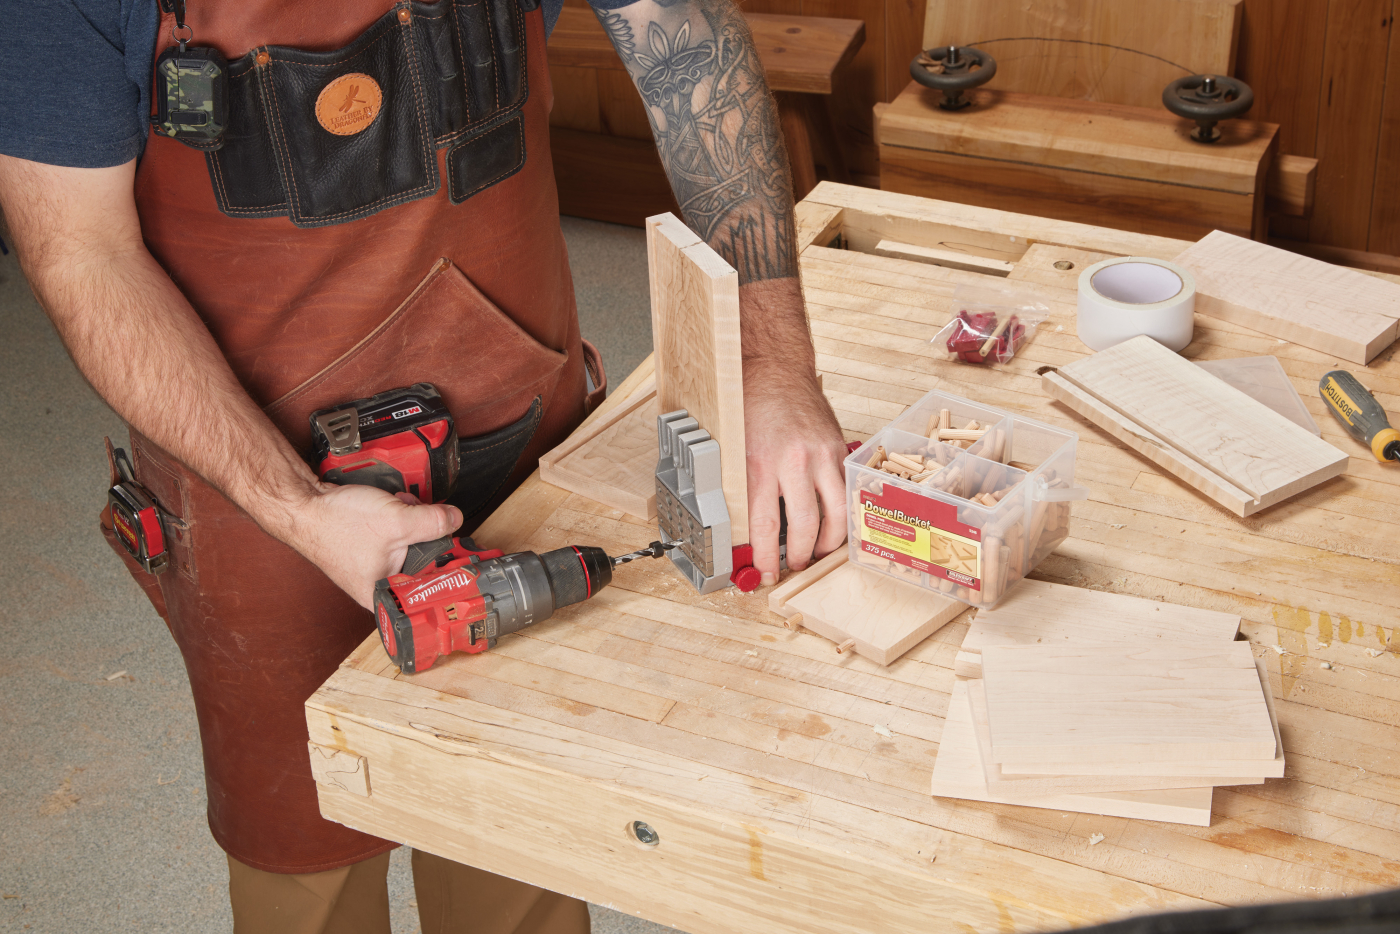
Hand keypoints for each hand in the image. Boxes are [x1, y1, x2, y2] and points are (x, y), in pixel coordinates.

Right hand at [276, 484, 462, 609]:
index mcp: (383, 595)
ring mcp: (374, 568)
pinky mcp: (371, 549)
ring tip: (399, 510)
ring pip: (413, 547)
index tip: (471, 559)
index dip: (450, 571)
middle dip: (428, 537)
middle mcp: (379, 587)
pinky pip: (399, 536)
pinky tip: (393, 507)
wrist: (302, 504)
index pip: (431, 591)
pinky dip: (401, 519)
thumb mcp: (396, 521)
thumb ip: (433, 522)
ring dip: (414, 523)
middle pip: (425, 566)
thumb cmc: (334, 524)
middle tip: (423, 519)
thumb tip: (455, 520)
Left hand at [743, 360, 847, 581]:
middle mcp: (796, 461)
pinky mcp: (839, 450)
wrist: (775, 369)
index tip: (764, 573)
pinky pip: (846, 492)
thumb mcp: (735, 449)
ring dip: (828, 541)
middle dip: (800, 554)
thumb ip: (742, 489)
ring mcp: (823, 455)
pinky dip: (842, 514)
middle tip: (794, 564)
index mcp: (762, 462)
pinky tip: (833, 524)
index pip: (765, 525)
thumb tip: (744, 532)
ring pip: (836, 514)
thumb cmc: (751, 406)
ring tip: (817, 551)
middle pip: (805, 526)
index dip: (764, 556)